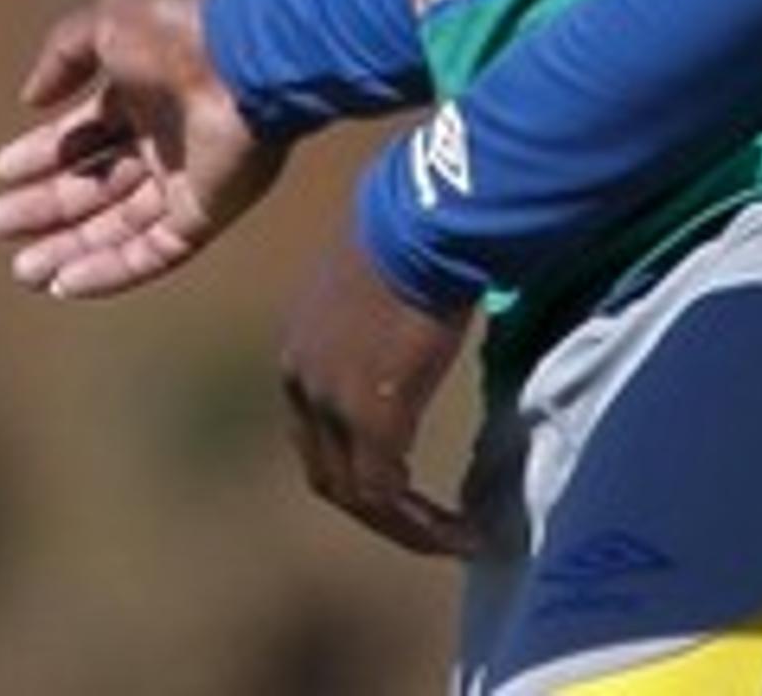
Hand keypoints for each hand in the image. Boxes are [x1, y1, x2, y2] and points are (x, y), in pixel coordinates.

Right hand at [0, 0, 285, 298]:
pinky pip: (151, 252)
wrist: (244, 62)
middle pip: (95, 184)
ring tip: (23, 269)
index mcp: (143, 92)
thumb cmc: (177, 35)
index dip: (43, 152)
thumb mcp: (107, 23)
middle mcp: (164, 139)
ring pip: (117, 226)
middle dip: (46, 205)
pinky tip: (64, 283)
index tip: (1, 170)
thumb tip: (30, 98)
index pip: (85, 131)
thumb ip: (62, 54)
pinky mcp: (204, 214)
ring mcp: (186, 179)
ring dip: (69, 248)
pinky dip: (108, 271)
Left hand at [278, 222, 480, 559]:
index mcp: (299, 348)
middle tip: (422, 522)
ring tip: (451, 537)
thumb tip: (414, 304)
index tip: (399, 478)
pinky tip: (462, 531)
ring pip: (355, 494)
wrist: (423, 225)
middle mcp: (300, 383)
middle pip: (326, 469)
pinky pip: (387, 497)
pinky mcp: (372, 422)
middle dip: (373, 502)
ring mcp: (330, 406)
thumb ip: (381, 309)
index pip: (313, 429)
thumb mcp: (378, 277)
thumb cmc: (411, 230)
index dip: (353, 459)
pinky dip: (422, 526)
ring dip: (402, 525)